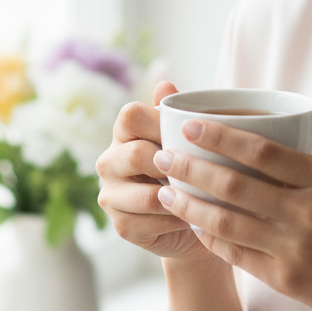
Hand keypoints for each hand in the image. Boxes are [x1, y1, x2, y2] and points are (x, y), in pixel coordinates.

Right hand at [96, 82, 220, 265]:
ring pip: (147, 194)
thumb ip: (176, 115)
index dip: (159, 122)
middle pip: (136, 153)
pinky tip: (194, 217)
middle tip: (200, 170)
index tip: (188, 134)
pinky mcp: (121, 225)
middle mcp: (109, 162)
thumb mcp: (189, 141)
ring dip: (180, 197)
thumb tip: (166, 84)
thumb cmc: (191, 172)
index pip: (131, 115)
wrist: (193, 222)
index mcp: (124, 134)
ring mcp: (110, 195)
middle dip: (173, 163)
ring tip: (202, 196)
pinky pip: (152, 221)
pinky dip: (178, 220)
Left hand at [153, 118, 311, 310]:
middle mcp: (308, 211)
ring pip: (226, 221)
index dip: (220, 136)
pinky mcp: (286, 279)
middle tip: (163, 157)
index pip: (262, 149)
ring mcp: (295, 247)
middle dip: (191, 168)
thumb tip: (260, 142)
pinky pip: (236, 254)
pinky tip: (194, 226)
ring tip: (166, 193)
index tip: (190, 126)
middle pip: (234, 184)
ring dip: (190, 205)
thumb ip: (306, 166)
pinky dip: (210, 238)